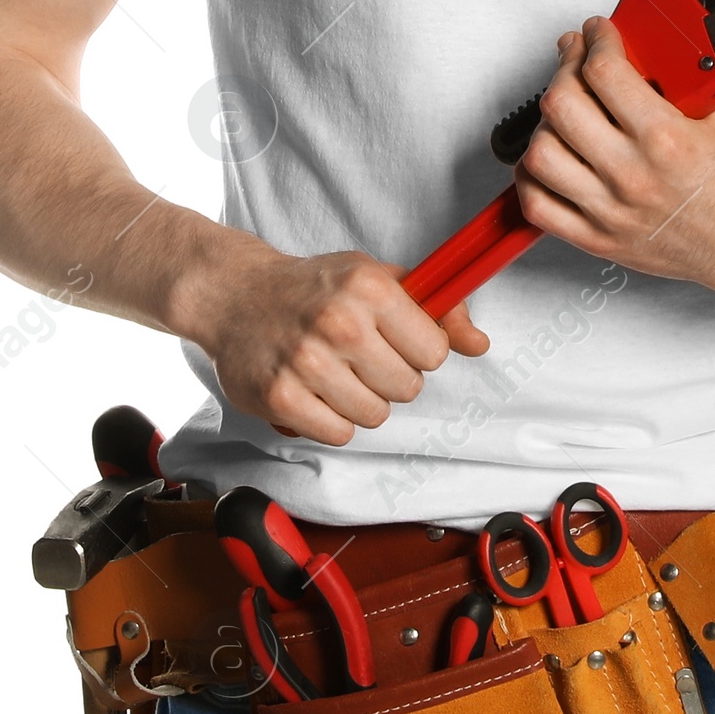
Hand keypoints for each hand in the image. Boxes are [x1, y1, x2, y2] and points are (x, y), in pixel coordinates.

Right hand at [176, 238, 488, 446]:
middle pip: (408, 389)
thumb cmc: (314, 288)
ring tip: (335, 373)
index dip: (419, 351)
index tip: (395, 341)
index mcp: (369, 287)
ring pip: (375, 416)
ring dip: (361, 401)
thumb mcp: (377, 279)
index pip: (435, 352)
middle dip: (390, 378)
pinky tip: (314, 391)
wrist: (235, 294)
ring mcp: (307, 361)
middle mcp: (339, 322)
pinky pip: (338, 434)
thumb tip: (479, 344)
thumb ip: (436, 310)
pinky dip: (331, 420)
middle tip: (360, 357)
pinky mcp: (280, 397)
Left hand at [513, 14, 714, 301]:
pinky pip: (539, 206)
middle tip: (577, 58)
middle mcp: (633, 177)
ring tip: (565, 108)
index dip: (595, 38)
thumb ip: (691, 70)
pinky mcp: (602, 240)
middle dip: (566, 66)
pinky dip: (533, 176)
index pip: (602, 71)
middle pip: (561, 104)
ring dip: (546, 121)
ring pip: (541, 154)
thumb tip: (662, 36)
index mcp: (666, 140)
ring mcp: (612, 211)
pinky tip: (552, 155)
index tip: (599, 33)